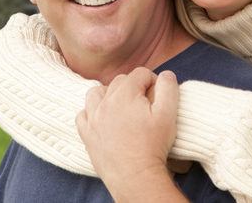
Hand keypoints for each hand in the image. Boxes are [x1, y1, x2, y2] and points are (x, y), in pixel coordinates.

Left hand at [76, 68, 181, 201]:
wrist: (136, 177)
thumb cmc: (153, 146)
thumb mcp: (168, 115)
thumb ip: (168, 89)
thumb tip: (166, 74)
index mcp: (125, 94)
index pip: (139, 73)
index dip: (152, 80)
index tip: (158, 95)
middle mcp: (104, 102)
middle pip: (119, 81)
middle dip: (133, 87)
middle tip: (145, 104)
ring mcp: (92, 118)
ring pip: (96, 93)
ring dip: (108, 94)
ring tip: (121, 106)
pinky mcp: (86, 134)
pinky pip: (82, 115)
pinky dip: (91, 113)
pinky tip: (102, 119)